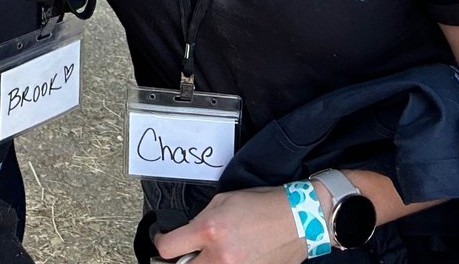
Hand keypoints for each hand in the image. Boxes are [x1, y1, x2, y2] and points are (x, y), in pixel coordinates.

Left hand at [152, 188, 306, 263]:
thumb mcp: (223, 201)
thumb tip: (188, 233)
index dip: (160, 242)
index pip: (169, 248)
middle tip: (183, 253)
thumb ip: (201, 220)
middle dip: (179, 261)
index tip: (163, 239)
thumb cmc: (262, 205)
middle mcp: (220, 256)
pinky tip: (226, 257)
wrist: (297, 220)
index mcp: (210, 230)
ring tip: (207, 255)